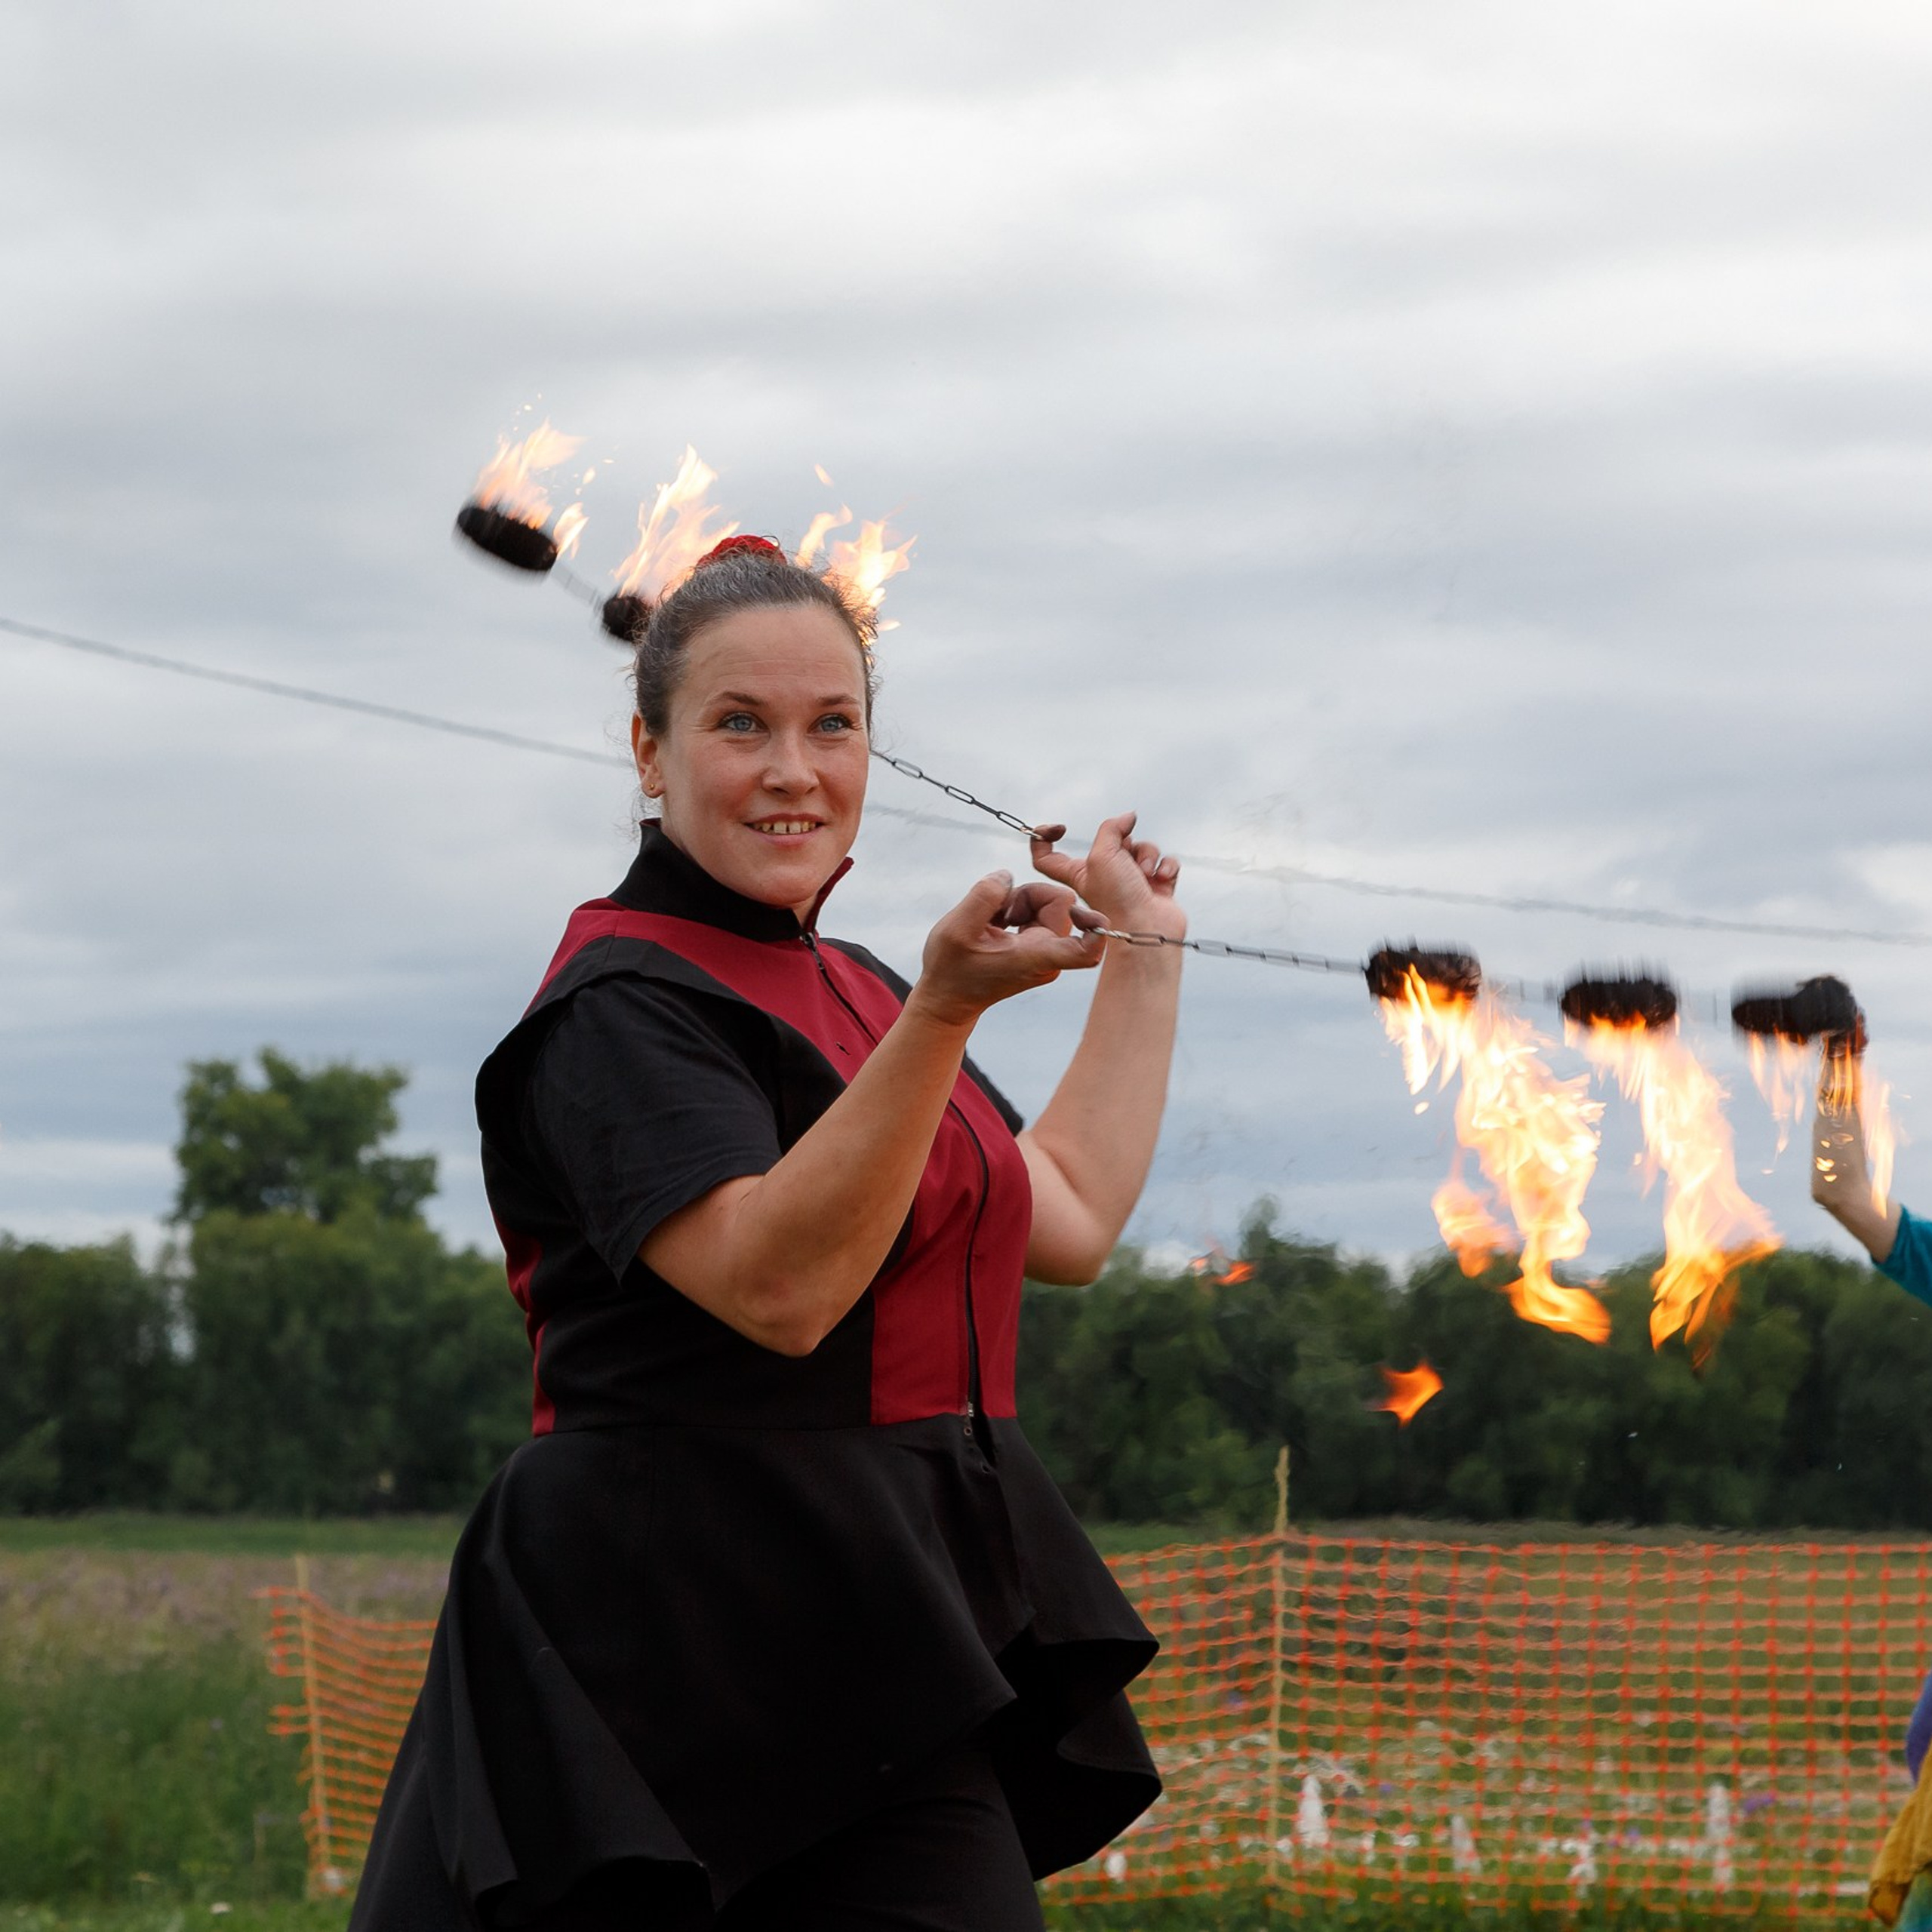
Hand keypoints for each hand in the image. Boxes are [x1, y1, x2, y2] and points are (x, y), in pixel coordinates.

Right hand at [907, 871, 1104, 1027]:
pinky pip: (1038, 910)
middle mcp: (1049, 955)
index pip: (1086, 950)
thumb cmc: (952, 970)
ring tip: (993, 921)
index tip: (1083, 912)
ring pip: (1049, 902)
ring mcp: (1044, 949)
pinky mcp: (1037, 944)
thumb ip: (985, 896)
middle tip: (999, 913)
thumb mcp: (958, 928)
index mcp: (1037, 957)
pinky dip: (1016, 908)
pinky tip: (995, 924)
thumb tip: (1008, 876)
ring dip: (1018, 901)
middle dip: (1028, 895)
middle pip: (1062, 902)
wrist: (948, 996)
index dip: (1095, 928)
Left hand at [1031, 813, 1185, 940]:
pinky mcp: (1155, 887)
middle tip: (1126, 855)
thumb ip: (1112, 829)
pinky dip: (1165, 866)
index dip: (1045, 838)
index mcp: (1078, 873)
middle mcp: (1104, 877)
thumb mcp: (1102, 856)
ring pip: (1142, 848)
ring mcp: (1131, 882)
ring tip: (1146, 873)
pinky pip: (1163, 863)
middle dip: (1125, 840)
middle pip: (1113, 841)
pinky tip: (1161, 878)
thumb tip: (1128, 818)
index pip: (1047, 856)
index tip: (1058, 828)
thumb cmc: (1118, 903)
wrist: (1148, 932)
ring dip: (1148, 855)